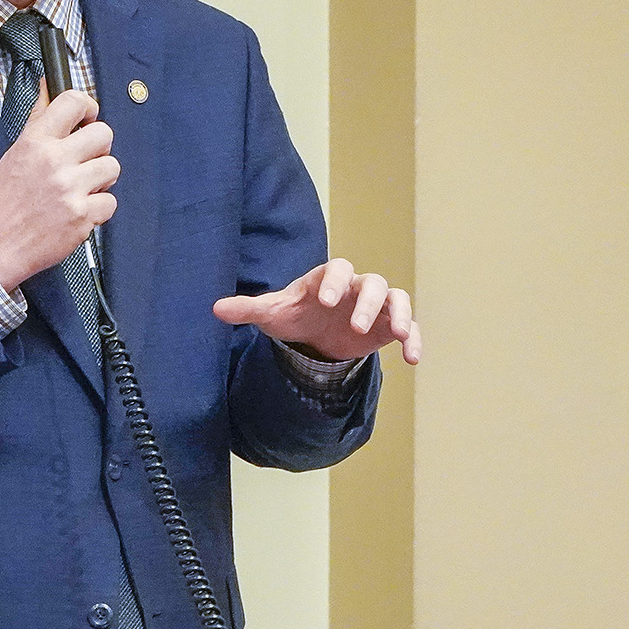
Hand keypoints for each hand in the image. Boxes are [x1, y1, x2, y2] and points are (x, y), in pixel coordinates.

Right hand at [0, 89, 116, 289]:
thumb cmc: (7, 201)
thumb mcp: (16, 153)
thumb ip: (38, 121)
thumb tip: (49, 87)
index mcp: (36, 142)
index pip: (74, 102)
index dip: (88, 108)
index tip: (88, 118)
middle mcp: (54, 161)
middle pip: (104, 133)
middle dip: (99, 147)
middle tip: (86, 159)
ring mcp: (69, 189)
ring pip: (113, 167)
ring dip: (101, 178)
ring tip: (82, 187)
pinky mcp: (81, 216)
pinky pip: (111, 202)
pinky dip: (99, 208)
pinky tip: (80, 210)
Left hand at [212, 259, 420, 365]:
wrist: (314, 333)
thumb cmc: (295, 315)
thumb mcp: (272, 313)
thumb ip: (248, 308)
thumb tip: (215, 309)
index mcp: (327, 279)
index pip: (337, 268)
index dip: (334, 281)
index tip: (325, 301)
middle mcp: (355, 287)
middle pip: (371, 283)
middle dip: (366, 303)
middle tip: (355, 326)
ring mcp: (375, 305)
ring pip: (396, 298)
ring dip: (399, 315)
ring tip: (399, 335)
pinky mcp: (386, 325)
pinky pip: (407, 326)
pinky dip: (413, 339)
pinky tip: (412, 359)